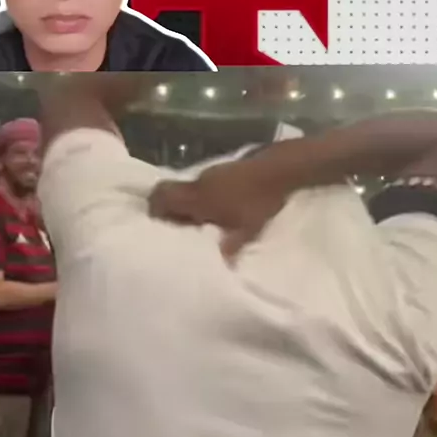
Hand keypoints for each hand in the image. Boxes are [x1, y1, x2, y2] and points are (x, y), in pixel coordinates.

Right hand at [149, 157, 288, 258]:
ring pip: (190, 188)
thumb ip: (229, 249)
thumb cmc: (260, 201)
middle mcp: (199, 182)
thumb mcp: (247, 231)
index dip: (154, 210)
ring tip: (200, 222)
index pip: (161, 197)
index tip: (158, 226)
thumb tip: (219, 268)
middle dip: (170, 209)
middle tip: (177, 227)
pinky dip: (206, 197)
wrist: (282, 168)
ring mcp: (214, 172)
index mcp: (197, 197)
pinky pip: (206, 184)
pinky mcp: (227, 168)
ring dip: (190, 203)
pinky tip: (221, 209)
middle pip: (172, 191)